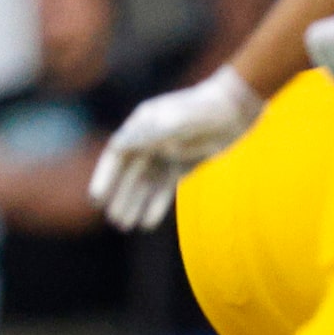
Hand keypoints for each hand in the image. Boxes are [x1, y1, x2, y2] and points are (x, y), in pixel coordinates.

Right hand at [88, 65, 264, 229]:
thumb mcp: (178, 120)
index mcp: (142, 124)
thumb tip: (118, 146)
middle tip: (114, 220)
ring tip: (125, 226)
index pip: (116, 154)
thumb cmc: (205, 109)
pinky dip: (156, 205)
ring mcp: (166, 153)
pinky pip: (165, 188)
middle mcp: (150, 140)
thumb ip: (150, 135)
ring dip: (134, 204)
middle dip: (120, 197)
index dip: (105, 177)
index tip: (97, 198)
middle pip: (129, 174)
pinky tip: (148, 222)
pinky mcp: (183, 165)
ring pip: (145, 184)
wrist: (236, 108)